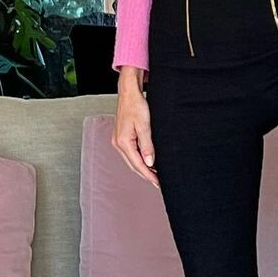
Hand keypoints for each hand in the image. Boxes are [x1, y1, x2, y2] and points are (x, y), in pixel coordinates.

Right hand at [113, 71, 160, 187]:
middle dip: (146, 175)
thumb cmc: (136, 105)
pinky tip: (147, 162)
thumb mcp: (145, 125)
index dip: (149, 175)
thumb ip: (147, 145)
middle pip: (133, 165)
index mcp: (123, 142)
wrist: (129, 93)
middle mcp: (118, 143)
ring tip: (155, 175)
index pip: (138, 164)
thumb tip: (149, 163)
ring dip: (143, 169)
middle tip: (159, 183)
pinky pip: (131, 154)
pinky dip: (139, 160)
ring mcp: (118, 141)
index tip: (158, 183)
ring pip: (132, 160)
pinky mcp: (121, 138)